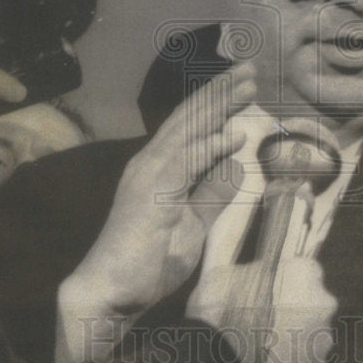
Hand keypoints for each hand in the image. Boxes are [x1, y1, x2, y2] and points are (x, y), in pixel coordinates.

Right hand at [56, 63, 255, 362]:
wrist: (111, 293)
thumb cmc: (148, 261)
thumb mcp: (193, 224)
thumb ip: (211, 195)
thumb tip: (235, 166)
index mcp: (160, 167)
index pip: (191, 125)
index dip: (218, 102)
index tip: (246, 86)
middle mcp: (151, 162)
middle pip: (190, 116)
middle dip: (221, 90)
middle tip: (251, 69)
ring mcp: (148, 175)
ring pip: (187, 129)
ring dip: (219, 106)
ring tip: (248, 85)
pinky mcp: (151, 194)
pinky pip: (185, 162)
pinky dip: (210, 146)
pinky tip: (234, 135)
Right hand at [185, 197, 338, 362]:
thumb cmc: (216, 314)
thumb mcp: (217, 266)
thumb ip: (234, 225)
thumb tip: (247, 178)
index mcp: (304, 273)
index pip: (302, 267)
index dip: (281, 275)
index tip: (261, 286)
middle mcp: (324, 303)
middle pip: (309, 297)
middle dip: (289, 303)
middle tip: (256, 315)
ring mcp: (323, 341)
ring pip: (310, 328)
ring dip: (292, 331)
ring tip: (259, 343)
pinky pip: (308, 360)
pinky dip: (293, 361)